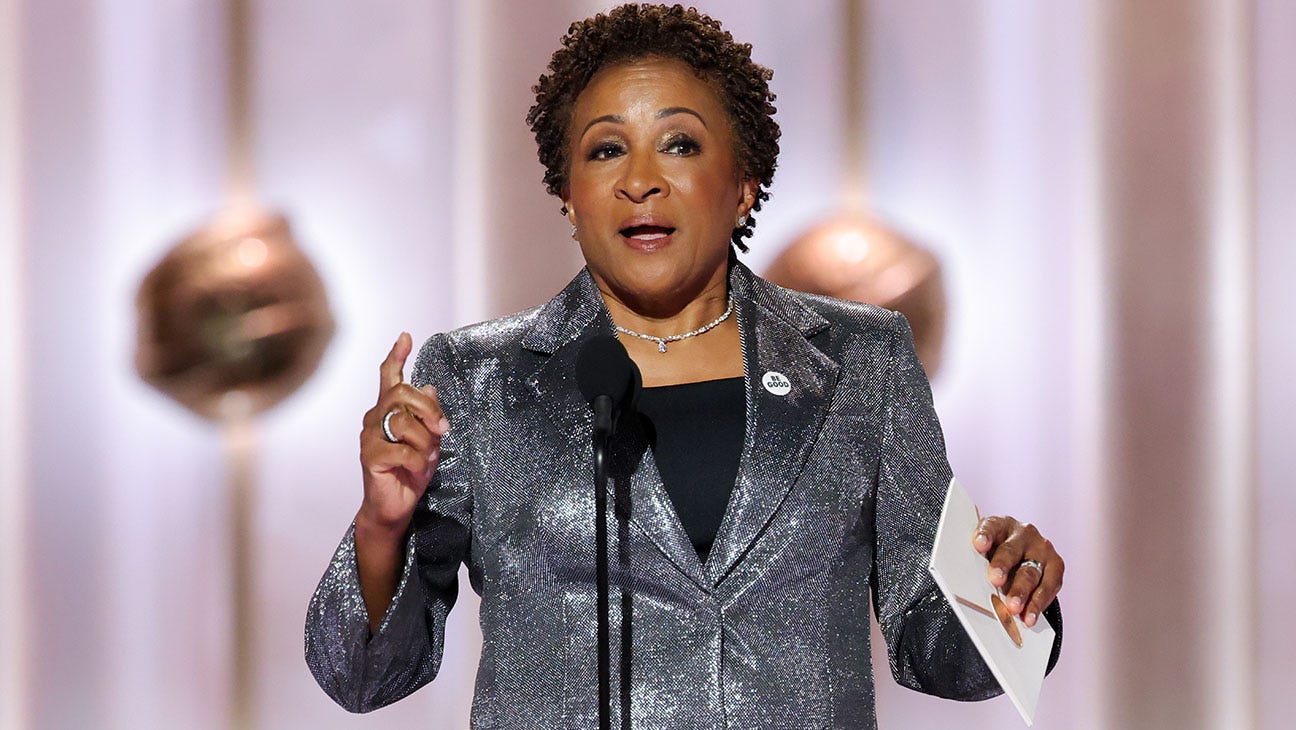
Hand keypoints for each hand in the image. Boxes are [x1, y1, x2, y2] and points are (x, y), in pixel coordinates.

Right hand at [357, 332, 450, 538]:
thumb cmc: (410, 471)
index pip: (389, 376)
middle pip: (402, 394)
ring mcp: (368, 436)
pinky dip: (418, 462)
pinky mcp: (369, 456)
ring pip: (404, 422)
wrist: (395, 506)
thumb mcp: (428, 441)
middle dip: (428, 409)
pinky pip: (404, 450)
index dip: (397, 355)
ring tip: (425, 458)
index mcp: (388, 410)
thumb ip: (428, 415)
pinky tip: (416, 471)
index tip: (406, 336)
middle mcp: (374, 417)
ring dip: (425, 443)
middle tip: (442, 429)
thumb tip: (430, 386)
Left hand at [972, 516, 1063, 627]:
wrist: (1023, 559)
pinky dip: (1038, 603)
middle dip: (1003, 566)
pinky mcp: (1056, 564)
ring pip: (1031, 572)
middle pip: (1011, 551)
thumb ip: (979, 564)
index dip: (985, 535)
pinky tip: (1030, 616)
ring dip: (1022, 592)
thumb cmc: (997, 555)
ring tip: (1014, 608)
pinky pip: (1049, 585)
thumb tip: (969, 587)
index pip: (991, 527)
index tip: (979, 545)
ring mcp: (1042, 548)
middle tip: (995, 581)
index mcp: (1000, 525)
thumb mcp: (986, 553)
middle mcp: (1023, 533)